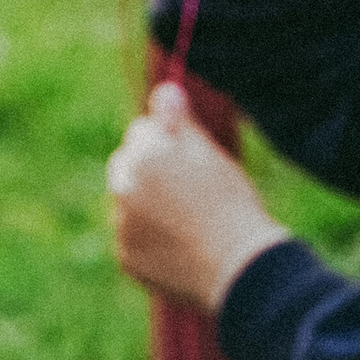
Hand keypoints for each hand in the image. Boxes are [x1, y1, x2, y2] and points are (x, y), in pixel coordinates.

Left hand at [106, 81, 288, 310]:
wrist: (237, 268)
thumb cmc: (229, 202)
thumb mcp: (209, 152)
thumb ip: (178, 120)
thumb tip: (163, 90)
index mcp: (143, 154)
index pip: (141, 130)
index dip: (167, 141)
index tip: (190, 159)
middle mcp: (123, 188)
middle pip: (126, 163)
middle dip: (147, 168)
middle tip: (185, 187)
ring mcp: (122, 226)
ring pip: (127, 201)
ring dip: (145, 203)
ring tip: (186, 218)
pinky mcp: (126, 258)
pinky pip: (130, 235)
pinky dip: (147, 236)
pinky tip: (178, 242)